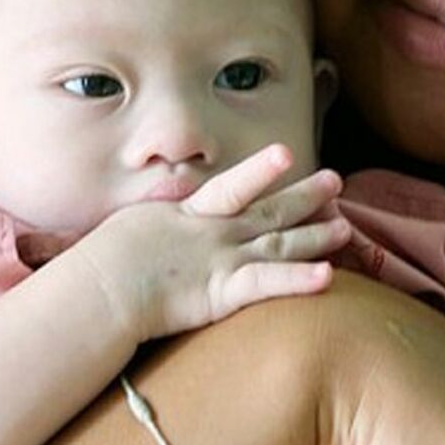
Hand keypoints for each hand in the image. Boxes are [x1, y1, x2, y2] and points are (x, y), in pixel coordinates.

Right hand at [76, 144, 351, 342]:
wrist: (99, 289)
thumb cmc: (102, 264)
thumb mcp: (128, 230)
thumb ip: (153, 222)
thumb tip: (155, 215)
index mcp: (187, 216)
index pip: (231, 188)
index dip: (260, 170)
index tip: (286, 153)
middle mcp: (213, 233)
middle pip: (268, 210)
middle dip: (304, 195)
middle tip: (335, 180)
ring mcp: (222, 260)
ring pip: (280, 242)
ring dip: (315, 235)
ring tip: (345, 227)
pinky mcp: (224, 291)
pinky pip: (270, 283)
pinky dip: (300, 279)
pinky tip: (329, 274)